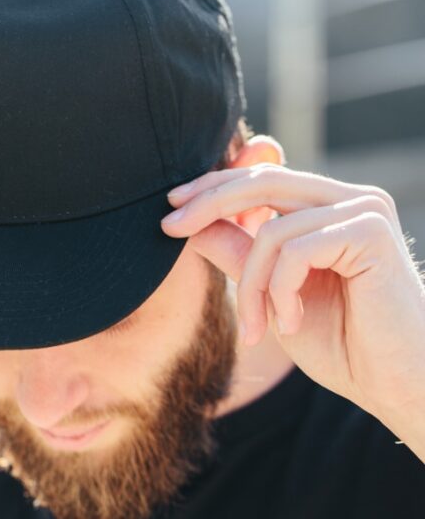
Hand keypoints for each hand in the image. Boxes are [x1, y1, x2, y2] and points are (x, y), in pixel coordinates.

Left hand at [160, 163, 424, 423]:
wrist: (394, 385)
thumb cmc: (340, 342)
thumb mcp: (271, 293)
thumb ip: (239, 253)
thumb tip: (192, 224)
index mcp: (328, 207)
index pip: (260, 179)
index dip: (212, 186)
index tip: (171, 206)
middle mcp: (348, 199)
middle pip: (260, 182)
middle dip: (208, 204)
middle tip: (168, 228)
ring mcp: (363, 210)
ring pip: (272, 231)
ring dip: (252, 285)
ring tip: (258, 327)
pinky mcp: (370, 232)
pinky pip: (294, 251)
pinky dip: (279, 292)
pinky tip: (289, 322)